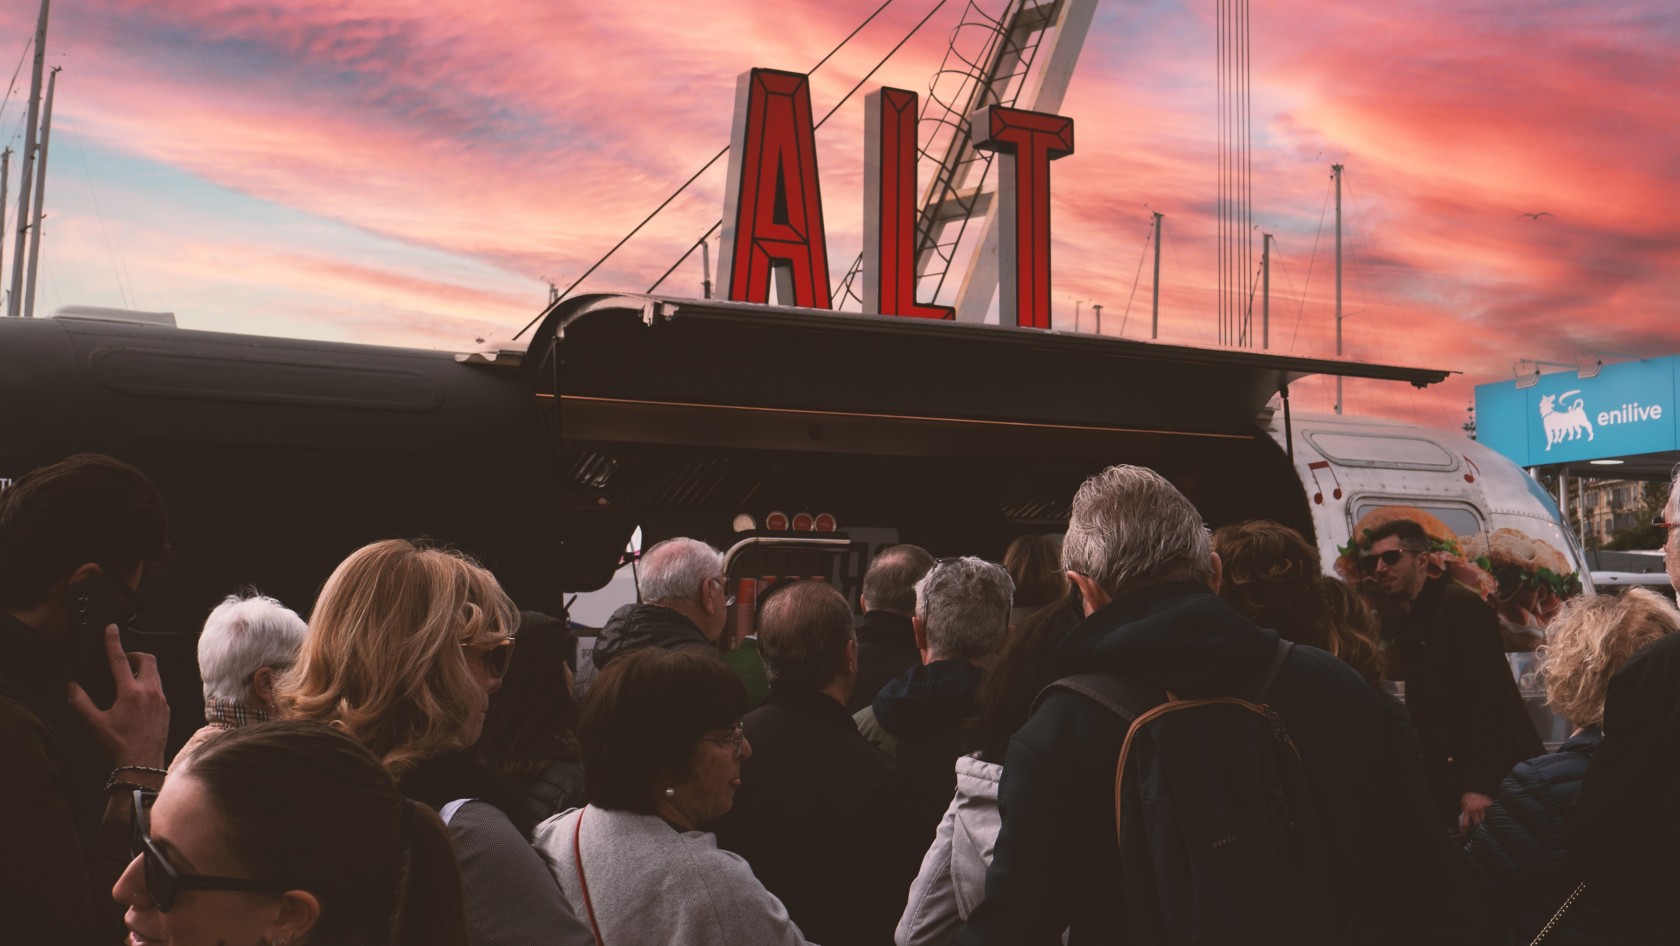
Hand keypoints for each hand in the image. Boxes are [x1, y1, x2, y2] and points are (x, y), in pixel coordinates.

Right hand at [67, 625, 169, 768]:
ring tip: (127, 682)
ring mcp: (162, 700)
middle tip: (121, 661)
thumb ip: (80, 702)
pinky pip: (159, 689)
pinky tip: (136, 700)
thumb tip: (72, 686)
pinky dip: (148, 686)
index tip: (111, 629)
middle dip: (134, 655)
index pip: (120, 659)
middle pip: (147, 659)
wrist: (142, 764)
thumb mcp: (93, 723)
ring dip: (141, 671)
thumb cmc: (119, 745)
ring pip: (155, 673)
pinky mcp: (167, 708)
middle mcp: (150, 692)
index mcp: (131, 692)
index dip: (113, 641)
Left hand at [1457, 791, 1493, 834]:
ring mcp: (1482, 808)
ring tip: (1484, 822)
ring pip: (1484, 819)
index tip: (1465, 834)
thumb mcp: (1463, 801)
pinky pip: (1490, 813)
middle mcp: (1475, 810)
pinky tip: (1491, 816)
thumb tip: (1464, 815)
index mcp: (1467, 810)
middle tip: (1477, 827)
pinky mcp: (1488, 806)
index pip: (1465, 823)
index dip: (1464, 830)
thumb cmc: (1469, 794)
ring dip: (1483, 820)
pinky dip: (1490, 815)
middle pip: (1476, 823)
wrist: (1476, 786)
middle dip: (1476, 825)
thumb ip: (1464, 809)